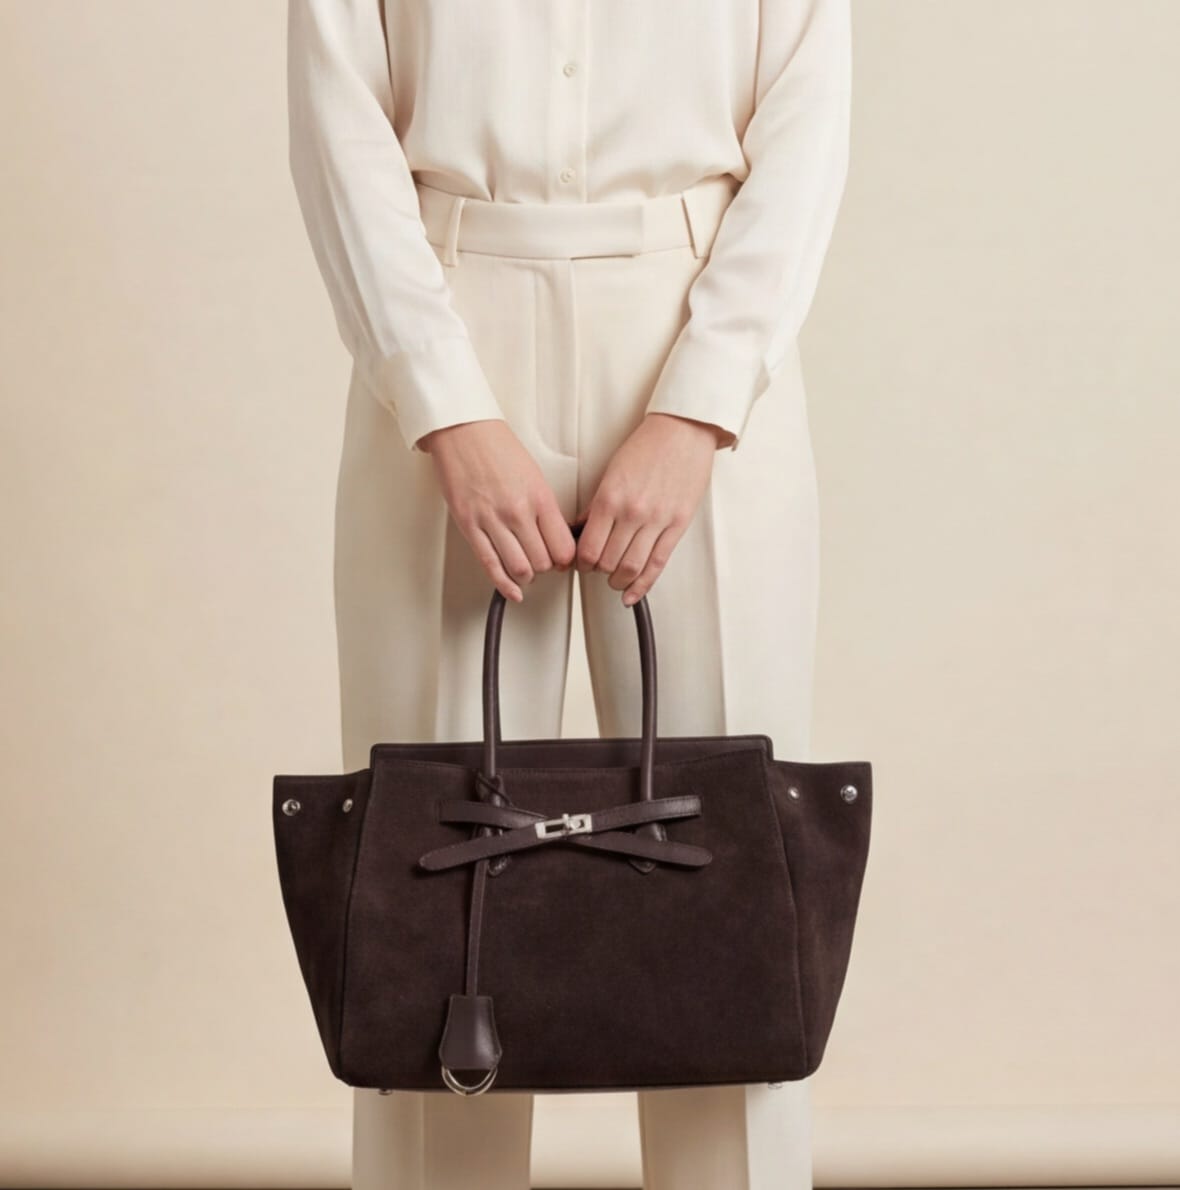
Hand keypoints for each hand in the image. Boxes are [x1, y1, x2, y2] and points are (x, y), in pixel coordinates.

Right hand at [420, 419, 576, 601]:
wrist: (464, 432)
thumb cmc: (498, 449)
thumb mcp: (535, 476)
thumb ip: (545, 509)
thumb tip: (555, 537)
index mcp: (539, 498)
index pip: (564, 547)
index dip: (566, 560)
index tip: (563, 560)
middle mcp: (518, 512)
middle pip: (543, 562)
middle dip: (546, 568)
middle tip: (543, 563)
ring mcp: (492, 521)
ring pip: (520, 569)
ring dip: (526, 576)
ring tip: (526, 570)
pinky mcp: (469, 526)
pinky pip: (490, 565)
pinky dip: (504, 585)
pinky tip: (512, 590)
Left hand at [572, 413, 728, 605]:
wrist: (683, 430)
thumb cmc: (648, 446)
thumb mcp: (611, 472)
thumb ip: (597, 505)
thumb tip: (581, 530)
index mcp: (610, 498)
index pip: (588, 548)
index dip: (581, 563)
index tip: (581, 563)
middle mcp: (632, 513)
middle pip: (607, 562)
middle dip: (598, 572)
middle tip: (597, 570)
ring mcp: (657, 521)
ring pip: (630, 568)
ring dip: (618, 582)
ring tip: (614, 581)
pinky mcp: (677, 525)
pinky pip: (657, 564)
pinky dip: (643, 585)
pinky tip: (632, 594)